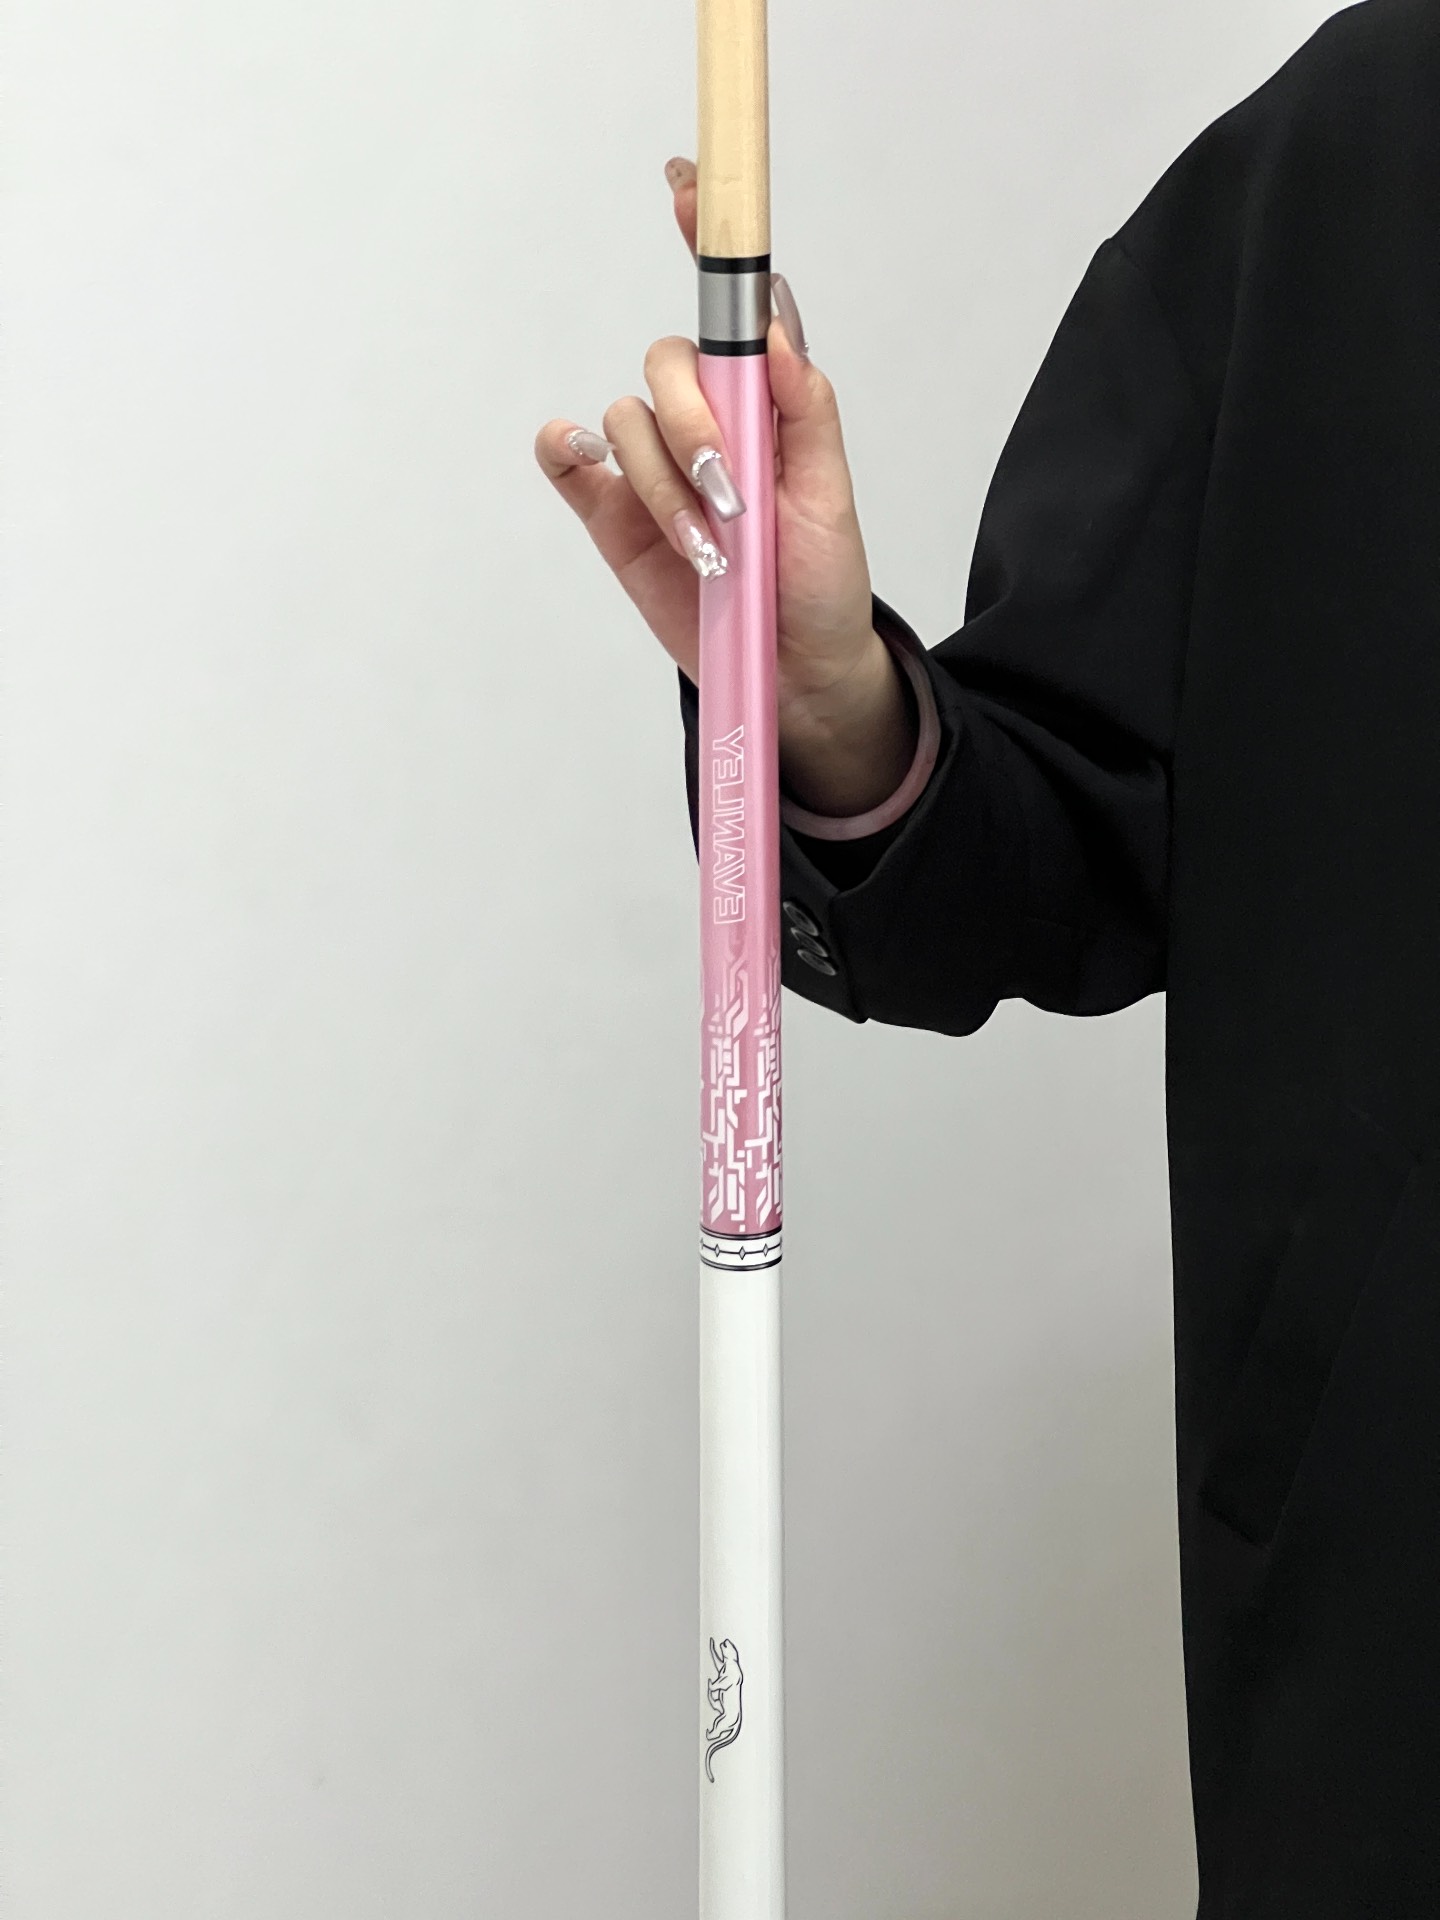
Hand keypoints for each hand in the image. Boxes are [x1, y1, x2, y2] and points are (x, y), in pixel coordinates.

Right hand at [535, 156, 895, 779]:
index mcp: (761, 403)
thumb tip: (772, 328)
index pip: (729, 308)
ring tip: (710, 549)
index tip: (686, 186)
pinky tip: (580, 462)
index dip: (707, 240)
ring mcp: (653, 469)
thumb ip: (805, 410)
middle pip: (667, 365)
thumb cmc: (819, 583)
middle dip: (694, 428)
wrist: (790, 672)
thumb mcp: (831, 498)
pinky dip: (567, 452)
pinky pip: (571, 462)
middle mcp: (704, 423)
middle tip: (731, 498)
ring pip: (627, 424)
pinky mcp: (614, 517)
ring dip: (664, 484)